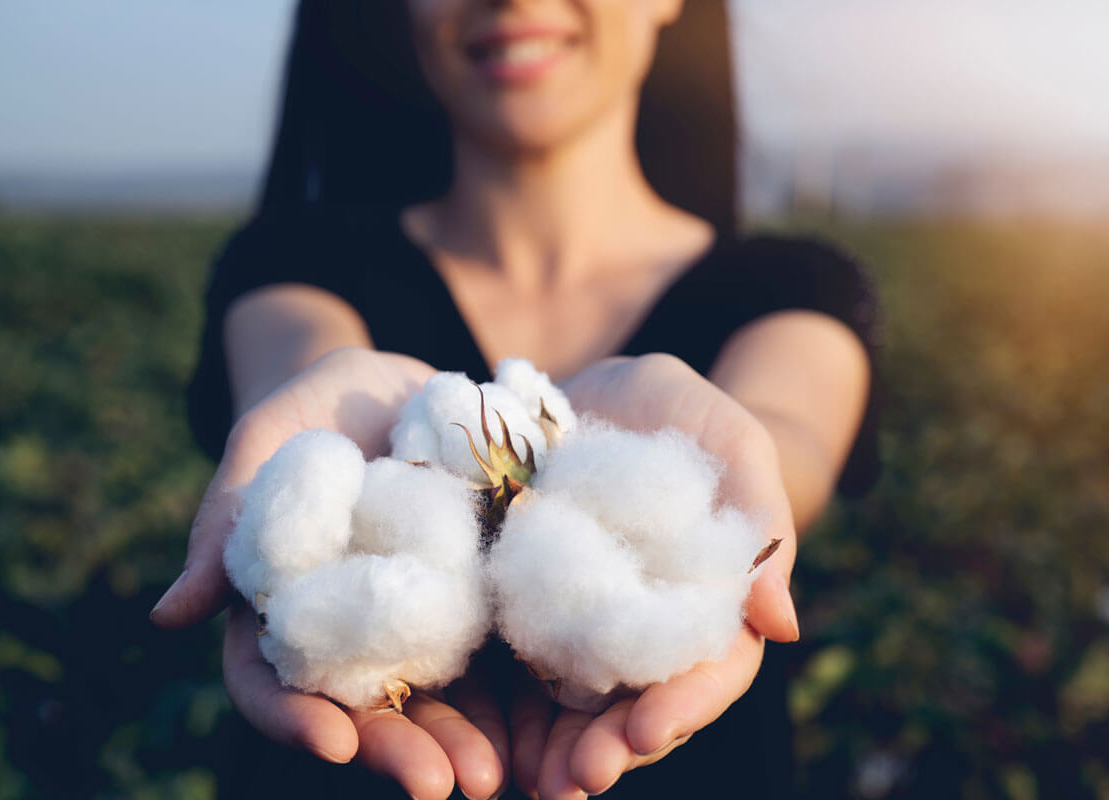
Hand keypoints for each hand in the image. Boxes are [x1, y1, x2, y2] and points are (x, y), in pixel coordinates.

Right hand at [151, 347, 509, 799]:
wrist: (394, 381)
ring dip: (463, 741)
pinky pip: (496, 651)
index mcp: (280, 607)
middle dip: (397, 750)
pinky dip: (517, 691)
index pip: (269, 681)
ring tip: (499, 774)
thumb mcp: (264, 441)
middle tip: (441, 785)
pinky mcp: (478, 598)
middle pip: (361, 709)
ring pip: (434, 698)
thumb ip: (227, 519)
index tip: (335, 744)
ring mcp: (417, 619)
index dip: (294, 718)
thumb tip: (169, 616)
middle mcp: (347, 630)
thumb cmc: (309, 408)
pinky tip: (547, 721)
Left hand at [511, 354, 799, 798]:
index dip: (682, 704)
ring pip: (573, 705)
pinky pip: (512, 666)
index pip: (709, 670)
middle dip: (610, 747)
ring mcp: (582, 623)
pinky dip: (500, 709)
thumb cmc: (684, 413)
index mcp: (710, 604)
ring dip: (553, 749)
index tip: (648, 730)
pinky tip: (478, 737)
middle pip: (636, 704)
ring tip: (528, 782)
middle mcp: (647, 628)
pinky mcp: (523, 604)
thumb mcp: (730, 442)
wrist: (604, 394)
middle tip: (576, 778)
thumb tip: (782, 625)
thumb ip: (760, 522)